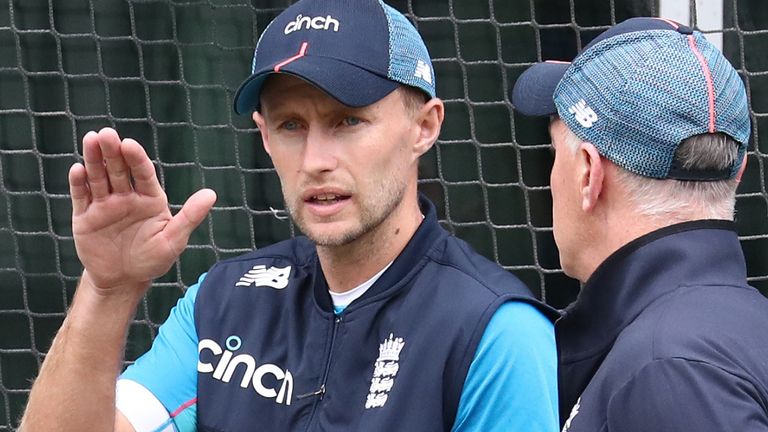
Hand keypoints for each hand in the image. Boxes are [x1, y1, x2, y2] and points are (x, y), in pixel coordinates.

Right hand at [69, 128, 215, 293]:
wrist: (123, 281)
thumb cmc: (153, 259)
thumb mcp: (174, 240)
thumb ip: (190, 216)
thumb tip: (211, 194)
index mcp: (150, 198)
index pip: (143, 173)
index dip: (136, 158)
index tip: (129, 144)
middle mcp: (126, 197)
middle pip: (119, 170)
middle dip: (112, 152)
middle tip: (106, 134)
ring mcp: (105, 205)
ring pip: (98, 177)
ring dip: (94, 159)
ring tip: (91, 140)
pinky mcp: (85, 216)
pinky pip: (81, 196)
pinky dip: (78, 183)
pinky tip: (78, 169)